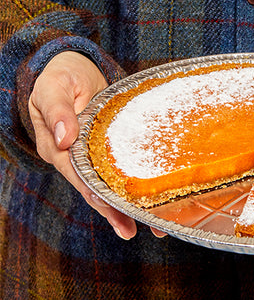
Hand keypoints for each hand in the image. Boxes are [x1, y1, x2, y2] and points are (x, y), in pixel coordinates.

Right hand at [28, 51, 139, 238]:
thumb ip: (58, 111)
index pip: (76, 173)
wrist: (75, 70)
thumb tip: (65, 138)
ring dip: (126, 209)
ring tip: (150, 228)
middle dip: (112, 211)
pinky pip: (120, 174)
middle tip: (132, 229)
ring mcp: (92, 158)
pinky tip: (153, 203)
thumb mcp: (54, 88)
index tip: (109, 206)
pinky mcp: (108, 153)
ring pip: (109, 188)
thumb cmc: (61, 76)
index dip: (92, 191)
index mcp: (57, 148)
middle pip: (94, 190)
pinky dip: (134, 190)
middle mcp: (74, 159)